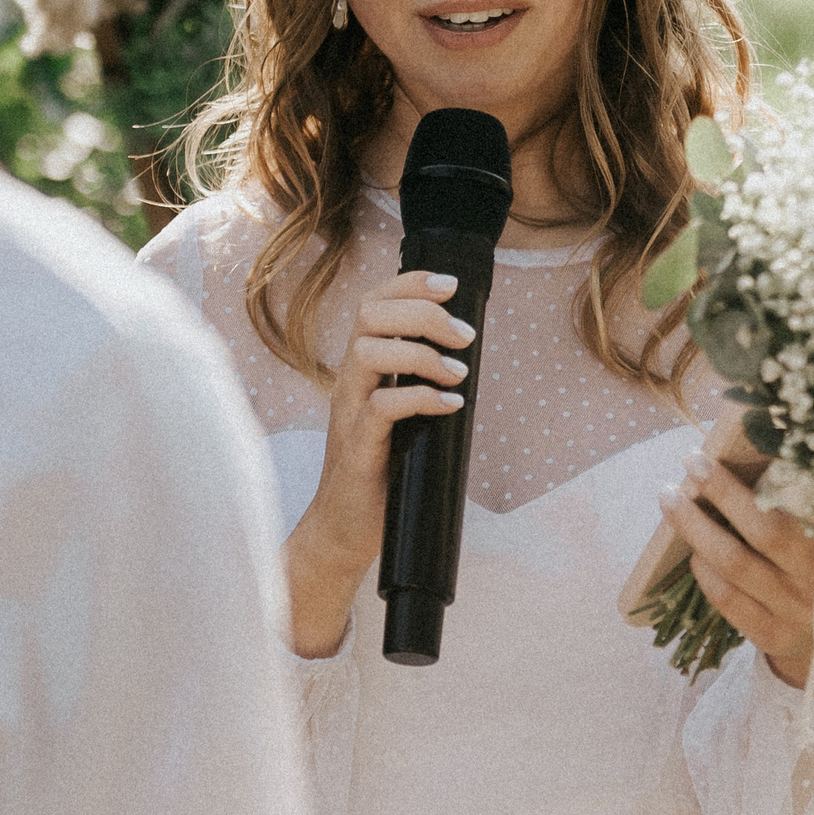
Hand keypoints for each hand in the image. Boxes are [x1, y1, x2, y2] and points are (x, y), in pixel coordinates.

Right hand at [282, 270, 476, 657]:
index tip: (451, 284)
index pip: (374, 303)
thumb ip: (422, 382)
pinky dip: (420, 399)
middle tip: (466, 336)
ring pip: (369, 352)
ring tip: (458, 374)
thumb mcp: (403, 416)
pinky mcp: (358, 449)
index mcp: (361, 369)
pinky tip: (450, 404)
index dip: (410, 284)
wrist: (345, 531)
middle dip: (424, 312)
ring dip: (423, 355)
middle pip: (370, 314)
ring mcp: (349, 413)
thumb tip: (468, 355)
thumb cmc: (382, 471)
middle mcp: (349, 382)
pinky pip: (381, 407)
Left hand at [660, 437, 813, 700]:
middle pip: (765, 532)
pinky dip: (704, 570)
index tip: (740, 446)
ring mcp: (799, 613)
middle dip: (723, 492)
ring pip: (736, 565)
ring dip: (696, 527)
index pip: (810, 504)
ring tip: (671, 497)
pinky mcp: (774, 636)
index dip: (775, 475)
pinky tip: (692, 549)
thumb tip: (761, 441)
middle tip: (692, 461)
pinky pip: (727, 599)